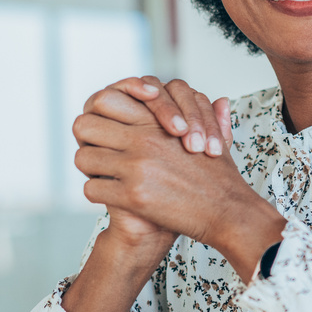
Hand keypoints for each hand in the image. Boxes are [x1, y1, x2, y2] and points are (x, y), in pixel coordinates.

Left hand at [74, 78, 230, 246]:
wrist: (227, 212)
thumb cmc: (220, 178)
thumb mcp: (217, 137)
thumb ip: (210, 116)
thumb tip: (220, 100)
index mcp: (156, 121)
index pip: (104, 100)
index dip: (100, 114)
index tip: (107, 131)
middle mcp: (142, 139)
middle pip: (84, 126)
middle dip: (87, 140)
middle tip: (98, 153)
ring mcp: (136, 167)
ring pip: (83, 158)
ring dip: (91, 169)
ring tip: (104, 176)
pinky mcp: (132, 196)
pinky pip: (92, 189)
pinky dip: (99, 193)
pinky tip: (112, 196)